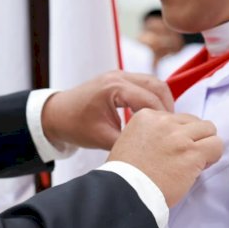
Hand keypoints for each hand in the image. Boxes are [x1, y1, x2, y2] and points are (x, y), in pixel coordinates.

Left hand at [41, 71, 173, 149]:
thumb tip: (154, 153)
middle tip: (173, 128)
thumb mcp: (102, 138)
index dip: (164, 118)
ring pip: (153, 83)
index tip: (172, 135)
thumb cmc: (74, 126)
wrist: (55, 115)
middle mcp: (118, 76)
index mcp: (113, 87)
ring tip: (165, 124)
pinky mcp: (118, 79)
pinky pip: (143, 84)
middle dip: (168, 107)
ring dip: (161, 101)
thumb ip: (129, 143)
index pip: (150, 100)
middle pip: (157, 85)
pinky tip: (153, 117)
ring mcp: (118, 75)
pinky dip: (152, 97)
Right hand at [108, 109, 221, 206]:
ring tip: (193, 162)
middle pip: (194, 121)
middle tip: (184, 157)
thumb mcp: (131, 139)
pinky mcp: (192, 153)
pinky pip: (216, 146)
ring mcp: (179, 137)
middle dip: (194, 138)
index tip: (171, 151)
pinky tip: (198, 169)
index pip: (176, 118)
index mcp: (146, 116)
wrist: (126, 192)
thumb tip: (177, 134)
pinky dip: (212, 157)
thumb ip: (152, 131)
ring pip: (210, 130)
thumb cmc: (127, 173)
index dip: (178, 135)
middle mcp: (163, 122)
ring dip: (205, 146)